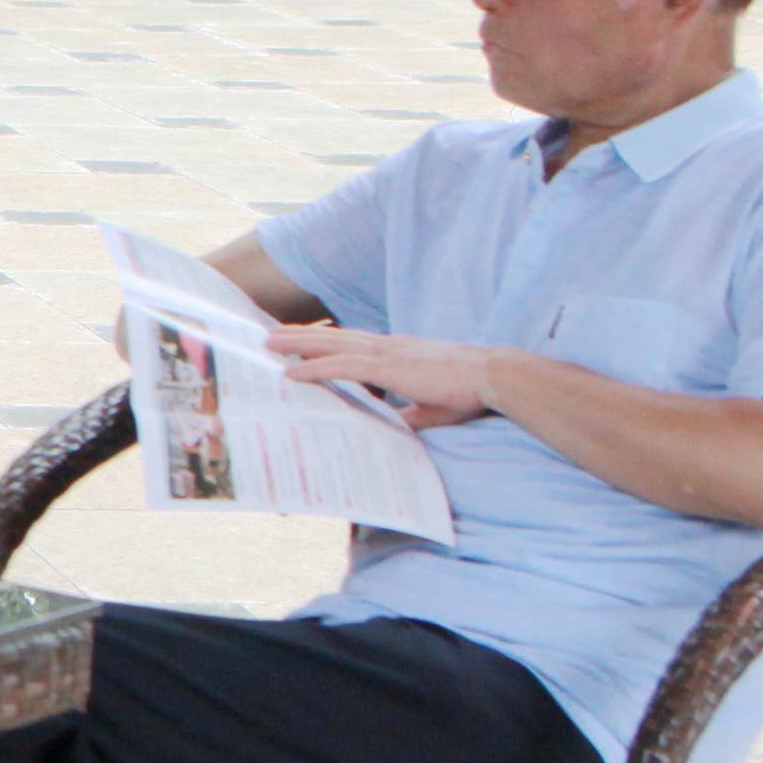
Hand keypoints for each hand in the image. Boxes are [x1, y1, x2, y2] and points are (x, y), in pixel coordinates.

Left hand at [265, 323, 496, 431]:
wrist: (494, 376)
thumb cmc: (470, 390)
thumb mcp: (432, 406)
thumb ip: (410, 414)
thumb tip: (396, 427)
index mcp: (398, 352)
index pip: (353, 344)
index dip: (326, 341)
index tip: (301, 340)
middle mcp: (388, 347)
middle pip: (334, 338)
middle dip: (301, 335)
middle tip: (269, 334)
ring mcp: (387, 354)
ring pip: (330, 346)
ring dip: (297, 344)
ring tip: (268, 344)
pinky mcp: (389, 367)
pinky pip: (341, 367)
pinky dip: (314, 368)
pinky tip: (292, 373)